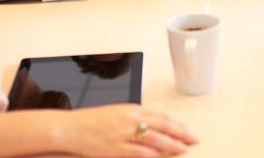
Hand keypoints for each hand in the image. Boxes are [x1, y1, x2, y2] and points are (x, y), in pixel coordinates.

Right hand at [61, 104, 197, 156]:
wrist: (69, 128)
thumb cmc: (91, 122)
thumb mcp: (116, 114)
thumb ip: (135, 118)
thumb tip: (152, 126)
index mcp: (132, 109)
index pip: (162, 116)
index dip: (178, 124)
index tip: (189, 131)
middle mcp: (130, 119)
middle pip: (163, 125)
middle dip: (181, 133)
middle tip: (194, 140)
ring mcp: (123, 133)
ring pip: (155, 138)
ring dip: (172, 145)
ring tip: (184, 149)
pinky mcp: (115, 147)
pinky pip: (139, 152)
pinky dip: (153, 155)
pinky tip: (162, 157)